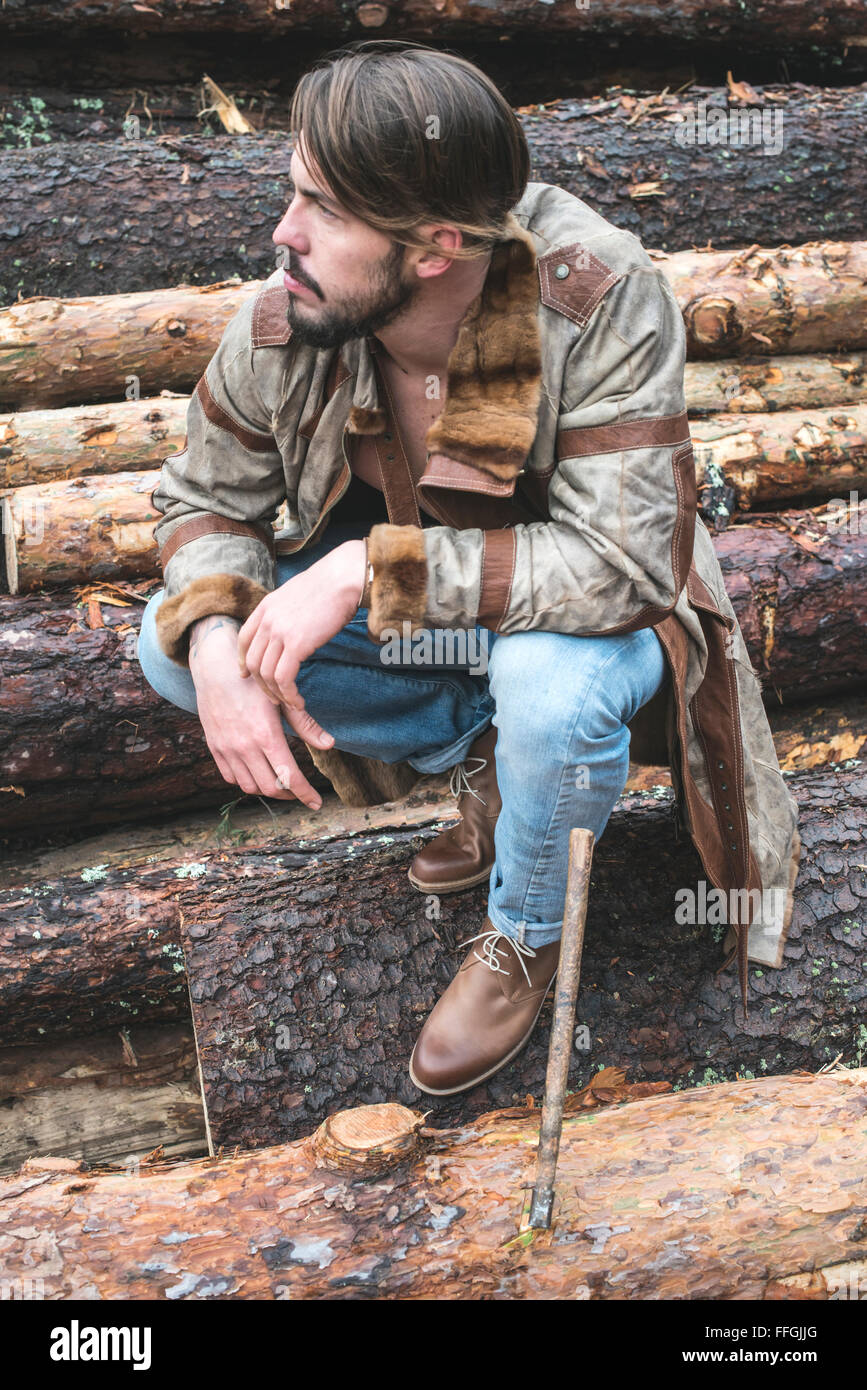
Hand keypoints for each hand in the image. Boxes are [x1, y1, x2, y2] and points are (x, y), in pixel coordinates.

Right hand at [189, 614, 331, 808]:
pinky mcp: (215, 748)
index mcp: (266, 736)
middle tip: (300, 791)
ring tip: (280, 783)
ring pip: (250, 787)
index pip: (289, 777)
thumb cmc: (254, 682)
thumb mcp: (283, 701)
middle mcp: (245, 747)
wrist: (216, 668)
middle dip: (289, 794)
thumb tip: (329, 744)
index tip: (316, 803)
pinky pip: (231, 777)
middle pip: (271, 788)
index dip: (305, 794)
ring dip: (267, 789)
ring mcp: (227, 749)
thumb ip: (306, 725)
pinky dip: (246, 781)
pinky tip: (257, 774)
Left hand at [237, 539, 365, 708]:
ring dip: (277, 694)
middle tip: (274, 696)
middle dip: (261, 684)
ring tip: (290, 703)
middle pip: (253, 661)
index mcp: (266, 607)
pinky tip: (298, 700)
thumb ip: (285, 612)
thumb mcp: (296, 595)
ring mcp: (280, 632)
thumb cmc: (329, 587)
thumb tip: (290, 625)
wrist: (343, 579)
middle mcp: (268, 620)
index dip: (243, 660)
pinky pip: (284, 678)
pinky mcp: (296, 644)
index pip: (243, 639)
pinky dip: (288, 694)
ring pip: (266, 674)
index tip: (248, 674)